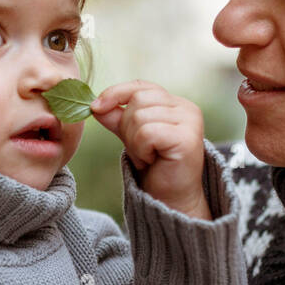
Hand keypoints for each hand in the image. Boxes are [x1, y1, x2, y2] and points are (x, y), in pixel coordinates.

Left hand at [90, 80, 210, 218]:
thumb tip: (95, 104)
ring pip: (139, 117)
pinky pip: (146, 132)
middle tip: (140, 149)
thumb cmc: (154, 167)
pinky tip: (152, 160)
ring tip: (148, 156)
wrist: (170, 198)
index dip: (115, 93)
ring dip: (134, 141)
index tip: (95, 107)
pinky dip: (141, 149)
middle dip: (127, 126)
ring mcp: (190, 122)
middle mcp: (186, 108)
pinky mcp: (187, 138)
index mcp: (176, 103)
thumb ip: (116, 117)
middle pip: (137, 100)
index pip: (140, 86)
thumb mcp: (131, 136)